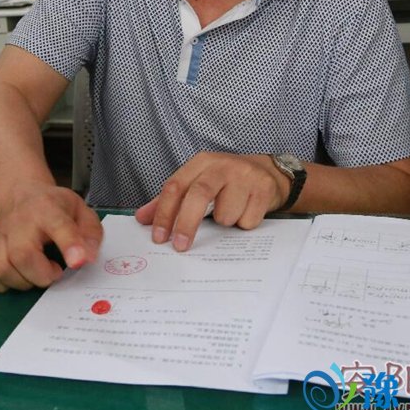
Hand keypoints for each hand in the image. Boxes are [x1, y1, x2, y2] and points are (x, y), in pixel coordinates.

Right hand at [0, 186, 102, 292]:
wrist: (23, 196)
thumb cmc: (56, 208)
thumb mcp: (81, 210)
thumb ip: (90, 233)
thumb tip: (88, 258)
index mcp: (48, 209)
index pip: (58, 225)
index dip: (69, 245)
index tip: (78, 262)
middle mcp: (19, 222)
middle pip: (22, 254)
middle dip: (42, 274)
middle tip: (55, 272)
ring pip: (1, 268)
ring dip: (22, 281)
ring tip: (37, 272)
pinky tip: (16, 276)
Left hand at [135, 152, 289, 251]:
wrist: (268, 172)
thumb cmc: (227, 181)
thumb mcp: (198, 182)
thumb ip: (171, 200)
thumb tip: (141, 218)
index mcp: (201, 162)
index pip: (175, 186)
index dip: (164, 213)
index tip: (159, 238)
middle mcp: (222, 165)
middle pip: (199, 195)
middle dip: (187, 223)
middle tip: (181, 246)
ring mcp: (245, 175)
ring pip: (225, 214)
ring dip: (225, 222)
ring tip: (231, 212)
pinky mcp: (263, 188)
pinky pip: (247, 221)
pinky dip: (244, 223)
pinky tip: (247, 210)